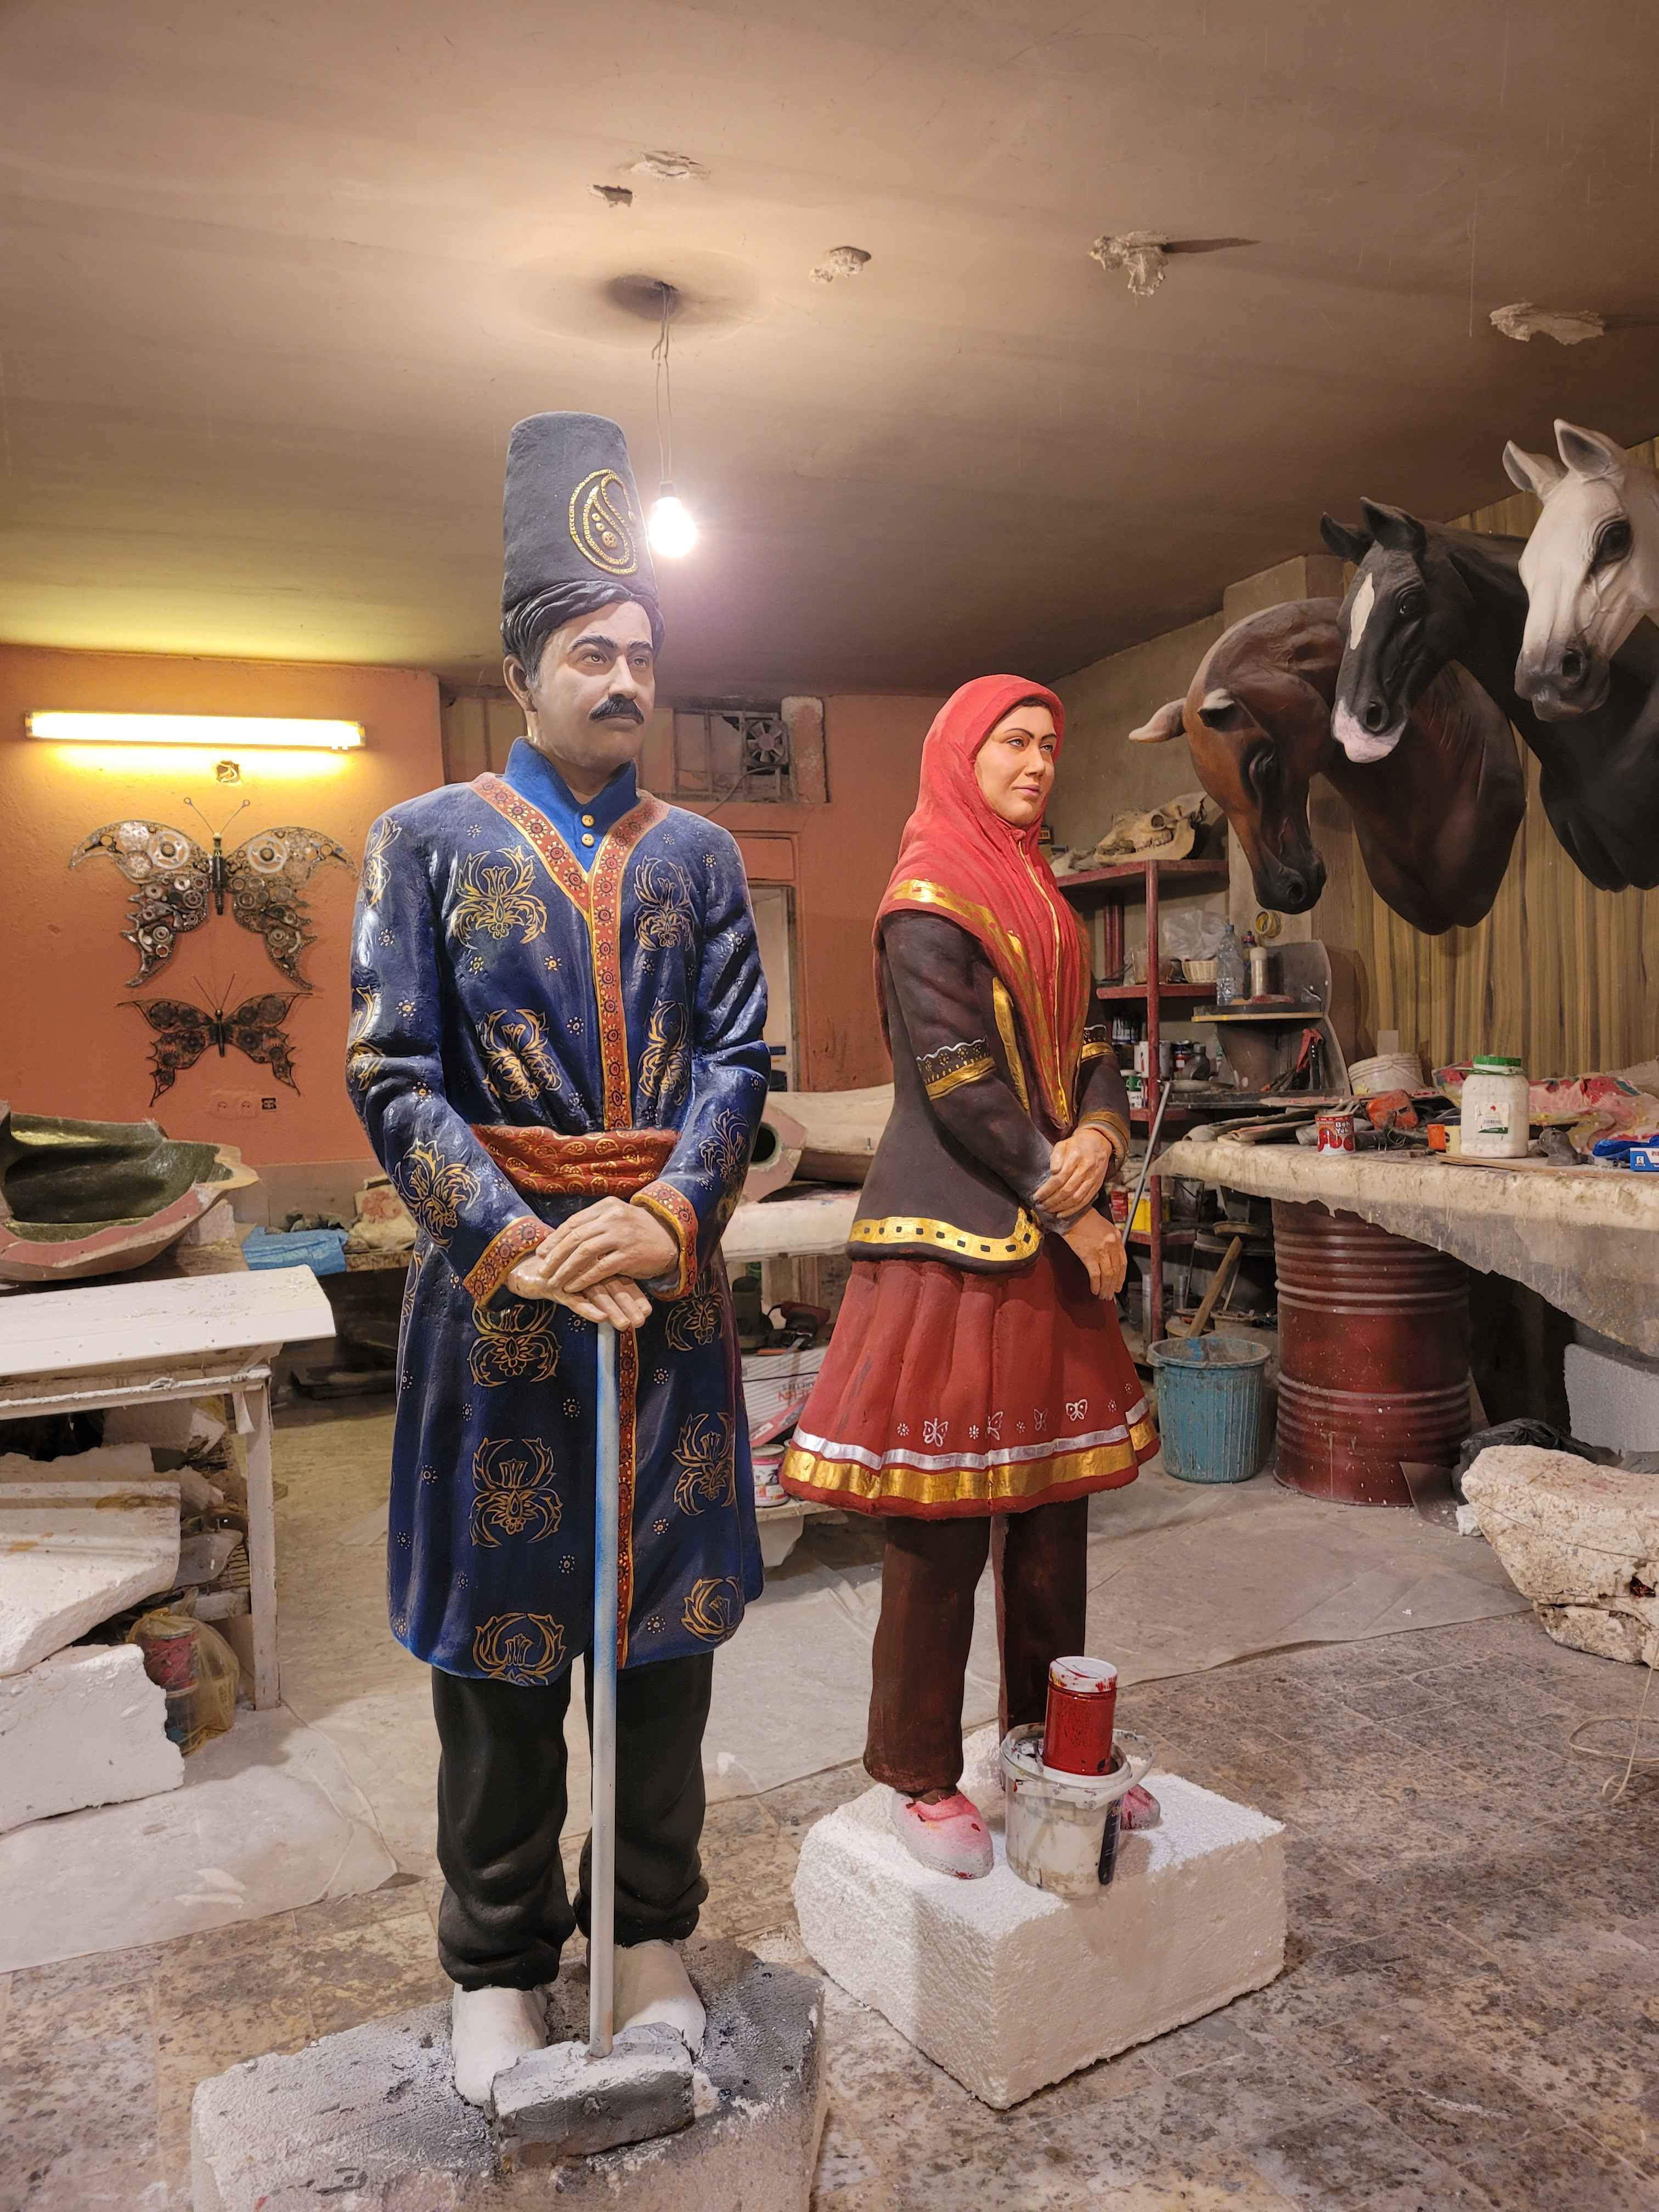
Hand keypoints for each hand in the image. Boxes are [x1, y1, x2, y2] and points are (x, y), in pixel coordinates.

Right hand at [507, 1258, 652, 1329]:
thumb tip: (632, 1306)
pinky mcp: (557, 1286)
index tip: (648, 1311)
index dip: (635, 1295)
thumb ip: (607, 1287)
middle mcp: (588, 1268)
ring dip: (613, 1309)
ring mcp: (573, 1276)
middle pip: (613, 1286)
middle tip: (641, 1321)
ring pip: (597, 1293)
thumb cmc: (564, 1276)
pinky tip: (601, 1317)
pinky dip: (588, 1308)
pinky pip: (575, 1299)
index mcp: (598, 1264)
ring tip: (625, 1324)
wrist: (529, 1270)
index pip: (621, 1280)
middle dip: (628, 1305)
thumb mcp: (587, 1281)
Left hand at [532, 1197, 678, 1296]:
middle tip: (543, 1270)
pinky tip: (573, 1287)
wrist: (671, 1238)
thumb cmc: (640, 1231)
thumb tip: (564, 1236)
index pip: (573, 1222)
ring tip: (554, 1281)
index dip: (555, 1239)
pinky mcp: (629, 1255)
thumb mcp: (618, 1217)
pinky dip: (584, 1278)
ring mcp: (621, 1236)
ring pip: (584, 1253)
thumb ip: (595, 1223)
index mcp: (607, 1206)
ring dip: (565, 1269)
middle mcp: (612, 1218)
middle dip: (555, 1256)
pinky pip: (600, 1268)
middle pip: (575, 1237)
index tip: (542, 1252)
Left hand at [1035, 1127, 1115, 1217]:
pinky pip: (1084, 1201)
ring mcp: (1092, 1179)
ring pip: (1076, 1198)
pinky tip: (1061, 1214)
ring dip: (1060, 1207)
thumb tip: (1053, 1171)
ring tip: (1048, 1210)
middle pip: (1066, 1191)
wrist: (1098, 1143)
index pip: (1059, 1178)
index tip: (1036, 1197)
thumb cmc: (1076, 1145)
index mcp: (1075, 1158)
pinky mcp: (1096, 1186)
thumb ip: (1055, 1157)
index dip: (1046, 1190)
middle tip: (1040, 1206)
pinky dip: (1072, 1210)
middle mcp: (1086, 1170)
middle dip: (1051, 1201)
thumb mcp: (1063, 1144)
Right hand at [1061, 1209, 1127, 1298]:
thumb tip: (1110, 1258)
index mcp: (1116, 1237)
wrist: (1072, 1214)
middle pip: (1116, 1271)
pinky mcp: (1088, 1255)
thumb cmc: (1085, 1219)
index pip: (1122, 1262)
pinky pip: (1095, 1275)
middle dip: (1113, 1285)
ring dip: (1105, 1288)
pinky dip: (1096, 1284)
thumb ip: (1111, 1241)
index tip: (1118, 1285)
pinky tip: (1094, 1290)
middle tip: (1110, 1294)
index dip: (1121, 1277)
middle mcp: (1111, 1245)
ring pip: (1107, 1275)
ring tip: (1103, 1295)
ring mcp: (1101, 1251)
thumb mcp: (1105, 1227)